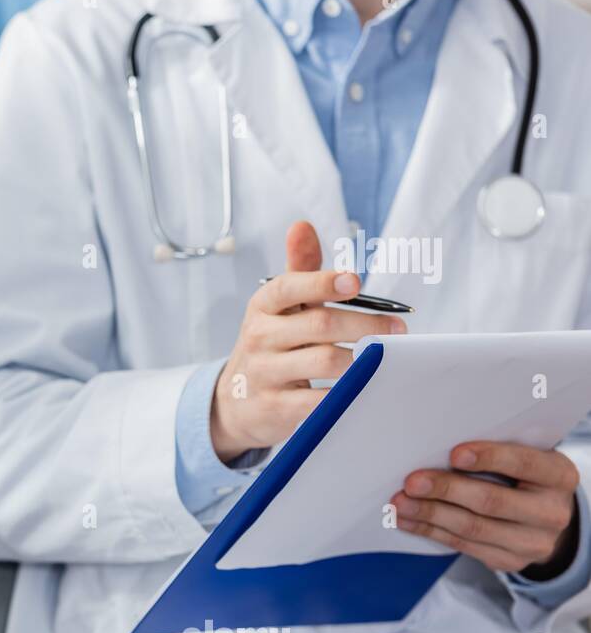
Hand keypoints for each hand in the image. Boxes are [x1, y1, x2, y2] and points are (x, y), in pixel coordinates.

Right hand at [211, 221, 407, 461]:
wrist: (235, 401)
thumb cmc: (271, 345)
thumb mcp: (279, 309)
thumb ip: (299, 270)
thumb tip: (302, 226)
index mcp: (263, 306)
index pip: (289, 287)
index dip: (323, 282)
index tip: (356, 281)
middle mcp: (260, 337)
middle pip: (319, 325)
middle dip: (365, 326)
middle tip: (397, 332)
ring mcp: (265, 374)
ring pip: (324, 361)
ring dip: (362, 360)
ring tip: (386, 360)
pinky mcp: (276, 407)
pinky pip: (318, 401)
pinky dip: (346, 395)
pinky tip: (365, 390)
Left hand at [391, 442, 580, 573]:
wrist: (544, 516)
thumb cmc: (523, 476)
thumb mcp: (523, 457)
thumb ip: (494, 453)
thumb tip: (437, 448)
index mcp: (558, 475)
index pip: (524, 463)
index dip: (490, 458)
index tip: (454, 454)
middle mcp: (551, 511)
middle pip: (492, 501)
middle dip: (447, 490)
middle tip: (412, 482)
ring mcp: (533, 542)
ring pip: (473, 528)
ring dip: (430, 515)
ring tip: (400, 503)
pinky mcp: (509, 561)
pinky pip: (463, 546)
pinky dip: (430, 531)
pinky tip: (407, 520)